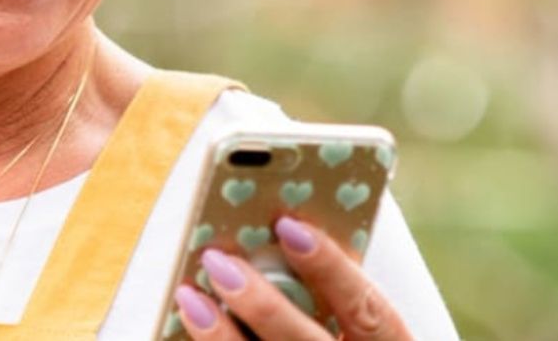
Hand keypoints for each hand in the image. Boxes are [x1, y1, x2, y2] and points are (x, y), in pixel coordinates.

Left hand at [174, 216, 414, 340]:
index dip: (333, 268)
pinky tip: (186, 334)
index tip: (289, 227)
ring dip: (222, 339)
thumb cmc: (347, 340)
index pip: (371, 311)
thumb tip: (277, 241)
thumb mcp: (363, 330)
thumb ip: (337, 301)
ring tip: (190, 298)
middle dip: (263, 307)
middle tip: (220, 264)